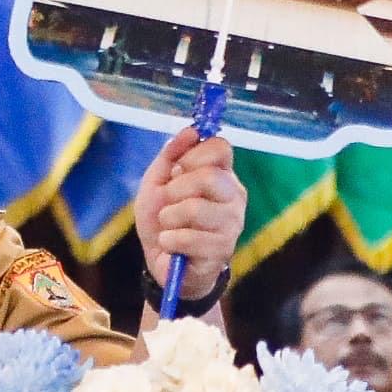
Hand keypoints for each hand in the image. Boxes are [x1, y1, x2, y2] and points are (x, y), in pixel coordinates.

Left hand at [134, 132, 241, 307]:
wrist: (160, 261)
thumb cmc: (163, 219)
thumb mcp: (157, 182)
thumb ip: (171, 155)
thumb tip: (190, 130)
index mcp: (221, 174)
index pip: (221, 147)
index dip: (193, 155)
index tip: (177, 169)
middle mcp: (234, 196)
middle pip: (207, 176)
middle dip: (175, 189)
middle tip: (168, 202)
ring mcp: (232, 223)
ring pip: (194, 208)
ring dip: (169, 218)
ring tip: (169, 226)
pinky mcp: (223, 249)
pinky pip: (188, 237)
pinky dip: (169, 240)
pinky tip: (172, 244)